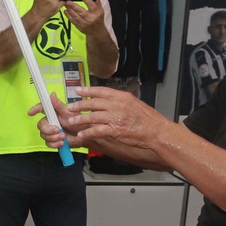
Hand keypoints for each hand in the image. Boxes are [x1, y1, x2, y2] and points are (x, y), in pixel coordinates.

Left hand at [30, 85, 166, 150]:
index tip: (78, 90)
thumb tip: (108, 100)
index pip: (101, 91)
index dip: (88, 91)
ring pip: (92, 117)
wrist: (156, 131)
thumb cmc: (147, 119)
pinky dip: (88, 133)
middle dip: (79, 105)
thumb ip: (120, 101)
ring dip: (80, 119)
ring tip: (71, 121)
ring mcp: (115, 117)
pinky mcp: (115, 130)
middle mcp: (117, 105)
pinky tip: (81, 135)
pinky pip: (97, 131)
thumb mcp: (134, 103)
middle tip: (69, 107)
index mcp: (122, 97)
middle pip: (93, 103)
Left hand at [67, 0, 106, 35]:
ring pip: (76, 16)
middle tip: (68, 1)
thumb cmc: (98, 19)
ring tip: (65, 4)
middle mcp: (90, 18)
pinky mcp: (79, 27)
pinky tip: (65, 11)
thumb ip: (98, 3)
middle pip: (81, 11)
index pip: (92, 5)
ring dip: (70, 10)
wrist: (96, 32)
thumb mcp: (101, 10)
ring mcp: (84, 23)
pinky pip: (73, 21)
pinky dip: (68, 16)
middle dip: (74, 6)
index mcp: (97, 13)